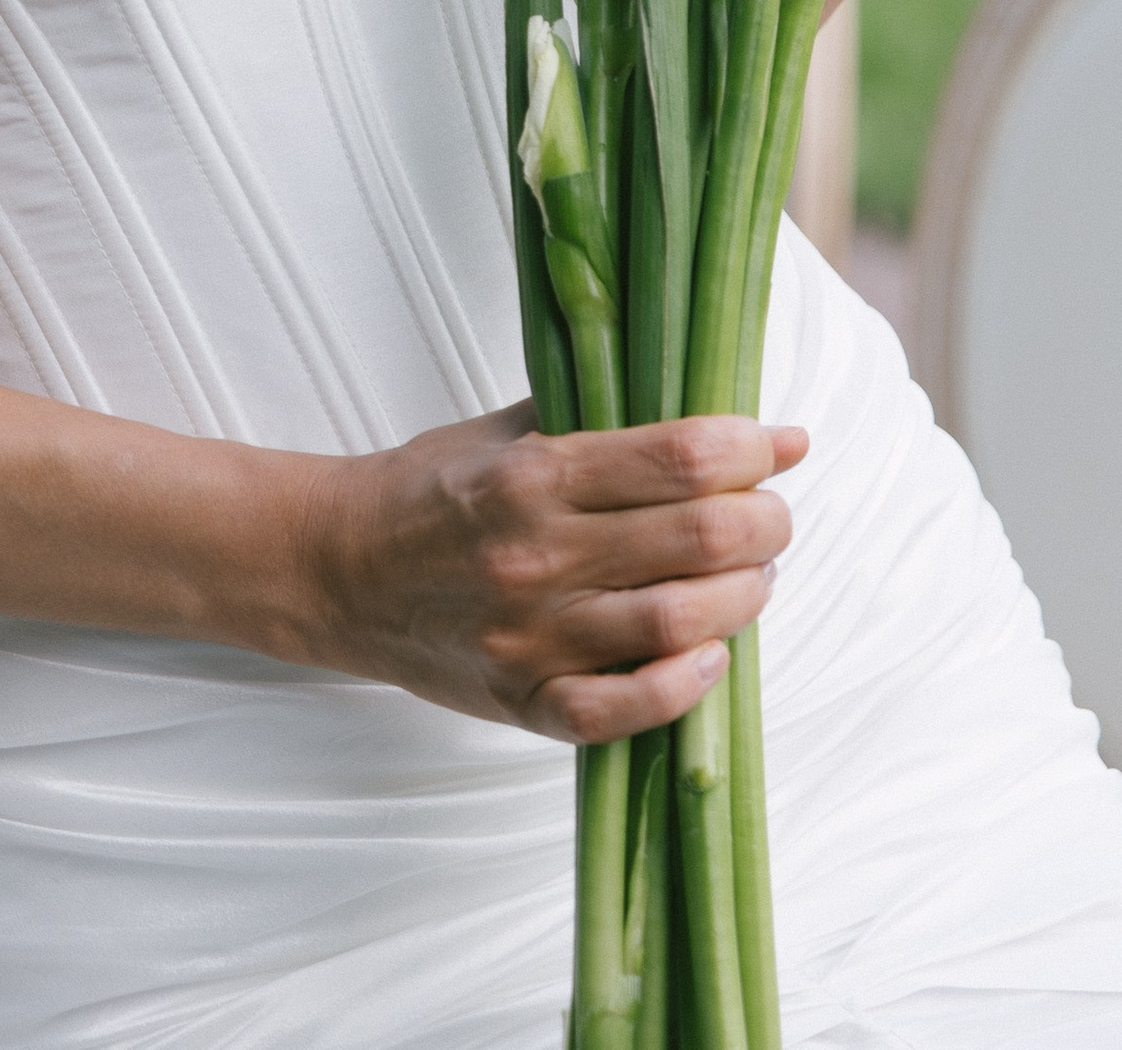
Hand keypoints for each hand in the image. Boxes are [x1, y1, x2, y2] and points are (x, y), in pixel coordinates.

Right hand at [299, 403, 804, 743]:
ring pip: (677, 621)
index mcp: (535, 474)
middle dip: (764, 522)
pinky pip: (621, 711)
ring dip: (743, 597)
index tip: (781, 443)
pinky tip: (710, 656)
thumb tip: (713, 410)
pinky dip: (683, 687)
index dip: (750, 448)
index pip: (678, 457)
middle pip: (697, 537)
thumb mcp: (508, 429)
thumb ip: (599, 414)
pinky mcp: (520, 702)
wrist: (340, 570)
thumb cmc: (433, 491)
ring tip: (754, 576)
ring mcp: (529, 638)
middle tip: (774, 515)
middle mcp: (537, 555)